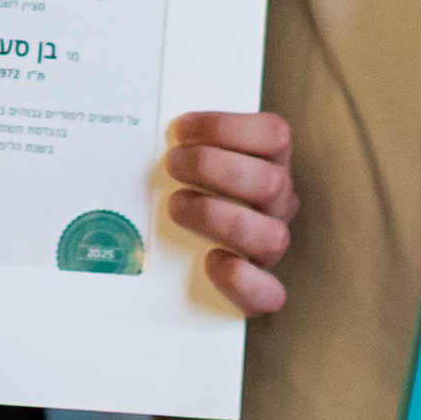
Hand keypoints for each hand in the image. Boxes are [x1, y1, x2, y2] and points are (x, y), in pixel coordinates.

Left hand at [162, 110, 295, 315]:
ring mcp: (270, 246)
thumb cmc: (182, 193)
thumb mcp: (186, 159)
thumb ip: (180, 143)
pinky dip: (240, 278)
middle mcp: (277, 204)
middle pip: (270, 182)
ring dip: (217, 216)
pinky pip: (268, 292)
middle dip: (212, 168)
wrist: (173, 264)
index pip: (273, 134)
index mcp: (270, 163)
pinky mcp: (259, 290)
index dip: (227, 127)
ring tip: (177, 206)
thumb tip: (142, 130)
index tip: (181, 130)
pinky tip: (212, 261)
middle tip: (173, 165)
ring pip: (270, 235)